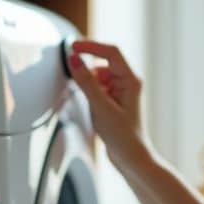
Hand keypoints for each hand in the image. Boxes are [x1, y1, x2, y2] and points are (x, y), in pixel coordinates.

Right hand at [66, 39, 151, 169]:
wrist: (130, 157)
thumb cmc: (123, 136)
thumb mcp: (101, 107)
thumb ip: (86, 82)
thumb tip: (75, 60)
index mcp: (130, 80)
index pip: (111, 52)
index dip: (91, 46)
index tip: (73, 46)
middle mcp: (127, 82)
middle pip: (103, 63)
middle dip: (88, 71)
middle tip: (75, 78)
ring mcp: (120, 91)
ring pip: (98, 77)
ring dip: (89, 85)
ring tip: (93, 107)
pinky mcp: (113, 100)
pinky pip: (98, 88)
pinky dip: (90, 93)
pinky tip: (93, 110)